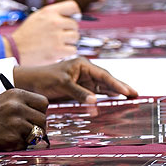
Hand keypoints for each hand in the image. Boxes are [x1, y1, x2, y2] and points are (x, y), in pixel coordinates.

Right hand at [0, 89, 47, 150]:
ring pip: (37, 133)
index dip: (40, 110)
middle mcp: (17, 107)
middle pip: (43, 119)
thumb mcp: (6, 99)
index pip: (43, 102)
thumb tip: (44, 115)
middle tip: (26, 127)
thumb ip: (25, 103)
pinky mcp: (13, 138)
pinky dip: (19, 143)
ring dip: (28, 135)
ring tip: (14, 132)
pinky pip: (26, 143)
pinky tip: (7, 137)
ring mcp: (15, 123)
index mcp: (16, 94)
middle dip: (37, 125)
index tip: (33, 115)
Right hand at [10, 0, 79, 65]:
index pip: (72, 7)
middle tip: (59, 36)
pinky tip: (57, 51)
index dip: (75, 13)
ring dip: (69, 42)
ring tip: (57, 44)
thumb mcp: (36, 17)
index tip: (73, 19)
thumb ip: (53, 15)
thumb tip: (71, 16)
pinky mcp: (58, 50)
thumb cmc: (25, 35)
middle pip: (75, 25)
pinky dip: (67, 52)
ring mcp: (57, 37)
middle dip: (69, 31)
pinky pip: (73, 50)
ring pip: (75, 37)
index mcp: (49, 12)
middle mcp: (54, 22)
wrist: (14, 49)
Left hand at [13, 57, 137, 103]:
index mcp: (83, 65)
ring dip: (114, 93)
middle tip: (135, 95)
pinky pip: (94, 93)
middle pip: (106, 80)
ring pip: (102, 87)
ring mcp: (83, 80)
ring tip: (129, 98)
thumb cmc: (44, 78)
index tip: (127, 91)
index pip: (103, 75)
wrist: (30, 82)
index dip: (116, 84)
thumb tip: (95, 101)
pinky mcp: (79, 88)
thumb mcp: (62, 84)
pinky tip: (113, 100)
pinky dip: (103, 97)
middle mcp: (85, 71)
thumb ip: (79, 93)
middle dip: (120, 87)